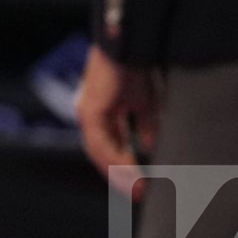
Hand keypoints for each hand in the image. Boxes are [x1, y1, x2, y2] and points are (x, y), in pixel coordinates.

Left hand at [74, 44, 160, 191]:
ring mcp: (87, 112)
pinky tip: (130, 170)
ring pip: (99, 151)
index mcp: (101, 112)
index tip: (140, 184)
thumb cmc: (137, 67)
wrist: (130, 44)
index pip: (109, 146)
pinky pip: (101, 142)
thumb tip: (150, 146)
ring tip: (137, 188)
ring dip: (119, 172)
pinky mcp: (90, 110)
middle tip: (139, 193)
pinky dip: (116, 158)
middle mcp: (90, 114)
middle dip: (120, 175)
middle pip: (101, 153)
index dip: (124, 166)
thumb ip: (146, 125)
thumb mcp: (146, 103)